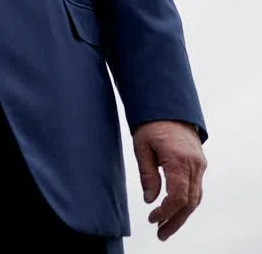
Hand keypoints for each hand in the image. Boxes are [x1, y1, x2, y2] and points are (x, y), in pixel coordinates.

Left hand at [133, 120, 206, 240]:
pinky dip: (187, 203)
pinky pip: (196, 189)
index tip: (152, 220)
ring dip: (182, 215)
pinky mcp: (199, 165)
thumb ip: (147, 174)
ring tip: (166, 228)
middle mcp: (194, 165)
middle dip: (175, 220)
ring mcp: (199, 165)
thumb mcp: (141, 147)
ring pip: (195, 197)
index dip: (166, 212)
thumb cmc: (151, 125)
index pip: (177, 196)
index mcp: (178, 160)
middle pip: (190, 202)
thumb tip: (150, 200)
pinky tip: (174, 211)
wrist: (170, 108)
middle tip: (161, 234)